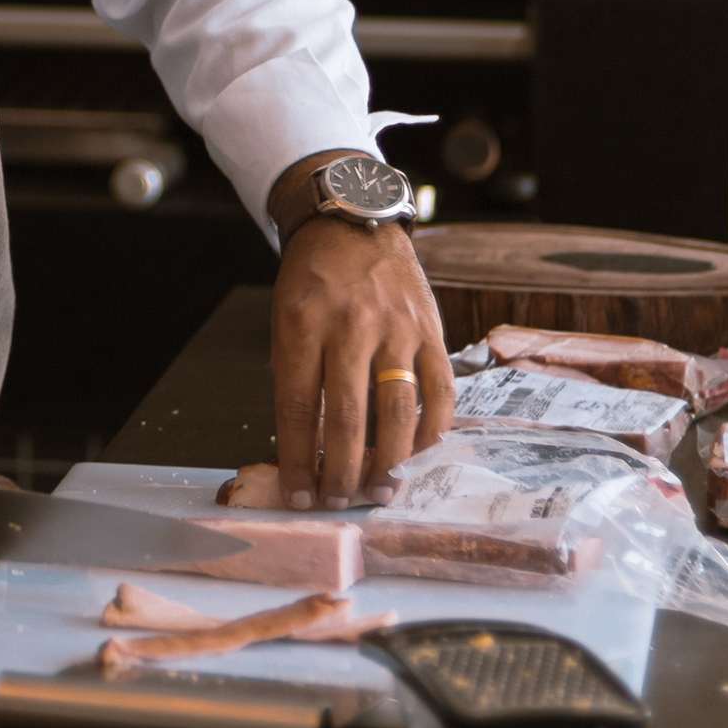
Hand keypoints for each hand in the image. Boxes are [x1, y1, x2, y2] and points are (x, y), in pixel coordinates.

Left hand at [268, 217, 453, 508]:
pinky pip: (440, 392)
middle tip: (338, 502)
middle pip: (348, 419)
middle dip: (342, 473)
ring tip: (377, 489)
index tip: (299, 496)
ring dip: (388, 462)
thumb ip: (297, 380)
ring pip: (397, 411)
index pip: (299, 410)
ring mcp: (397, 330)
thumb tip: (306, 450)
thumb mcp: (286, 323)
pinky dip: (431, 430)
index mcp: (303, 327)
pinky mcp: (431, 331)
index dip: (299, 462)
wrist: (354, 225)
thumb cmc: (313, 282)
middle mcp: (351, 329)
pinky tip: (416, 452)